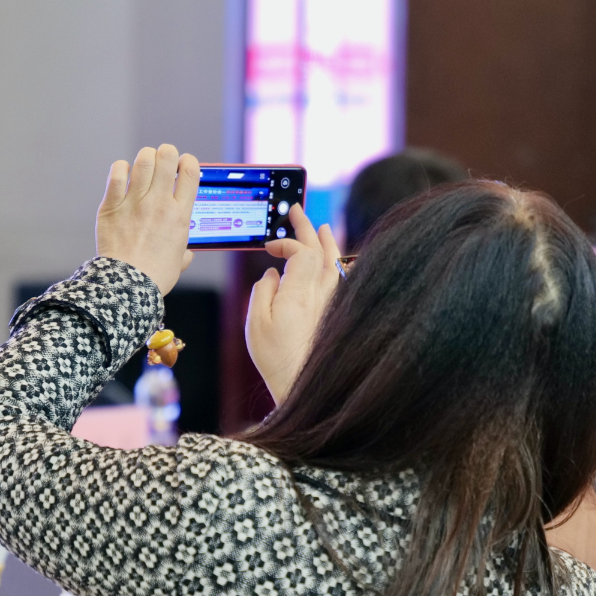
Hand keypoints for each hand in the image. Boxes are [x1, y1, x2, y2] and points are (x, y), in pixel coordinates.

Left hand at [96, 145, 198, 295]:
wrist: (126, 285)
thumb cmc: (155, 276)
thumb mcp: (179, 262)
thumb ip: (184, 253)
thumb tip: (187, 254)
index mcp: (180, 215)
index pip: (191, 172)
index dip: (188, 161)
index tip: (184, 166)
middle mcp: (159, 203)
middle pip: (167, 157)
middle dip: (167, 154)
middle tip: (162, 162)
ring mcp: (135, 202)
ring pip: (144, 159)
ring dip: (146, 157)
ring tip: (144, 164)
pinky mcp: (112, 205)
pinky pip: (117, 172)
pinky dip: (122, 168)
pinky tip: (123, 174)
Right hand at [246, 205, 341, 403]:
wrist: (303, 387)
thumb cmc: (278, 360)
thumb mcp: (256, 325)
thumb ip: (263, 292)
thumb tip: (272, 274)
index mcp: (299, 293)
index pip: (301, 251)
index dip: (285, 241)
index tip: (269, 246)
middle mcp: (321, 294)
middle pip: (319, 250)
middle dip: (306, 227)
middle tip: (296, 209)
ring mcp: (331, 304)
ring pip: (334, 263)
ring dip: (326, 242)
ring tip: (321, 227)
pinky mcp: (335, 315)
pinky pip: (339, 279)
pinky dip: (335, 262)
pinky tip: (333, 260)